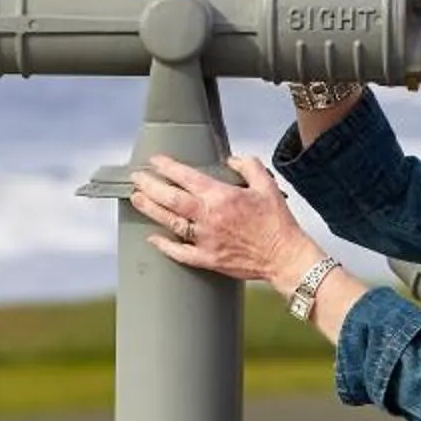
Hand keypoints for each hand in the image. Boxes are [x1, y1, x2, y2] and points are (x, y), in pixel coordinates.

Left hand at [132, 152, 322, 289]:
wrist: (284, 256)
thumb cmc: (277, 222)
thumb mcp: (267, 185)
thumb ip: (248, 166)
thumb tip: (231, 161)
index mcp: (221, 196)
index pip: (186, 177)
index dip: (167, 167)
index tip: (155, 161)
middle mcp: (209, 217)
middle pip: (170, 198)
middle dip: (150, 186)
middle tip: (136, 178)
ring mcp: (205, 240)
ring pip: (170, 222)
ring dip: (151, 210)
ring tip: (137, 199)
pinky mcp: (208, 259)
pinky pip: (180, 253)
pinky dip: (164, 246)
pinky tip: (152, 239)